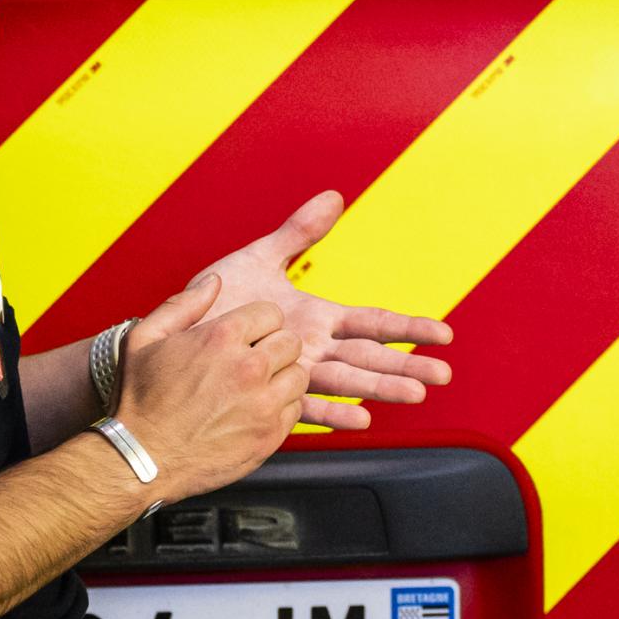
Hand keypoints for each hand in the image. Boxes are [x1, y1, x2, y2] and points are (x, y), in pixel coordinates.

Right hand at [114, 274, 309, 496]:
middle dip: (274, 349)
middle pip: (291, 342)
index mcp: (222, 337)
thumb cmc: (139, 401)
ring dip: (281, 379)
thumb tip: (216, 281)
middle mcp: (250, 367)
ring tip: (254, 389)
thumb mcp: (144, 339)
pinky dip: (280, 409)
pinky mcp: (271, 434)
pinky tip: (253, 413)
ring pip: (300, 375)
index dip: (258, 325)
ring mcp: (264, 403)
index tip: (245, 339)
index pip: (271, 313)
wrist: (140, 460)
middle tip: (251, 364)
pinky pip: (295, 409)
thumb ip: (183, 304)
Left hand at [191, 190, 453, 429]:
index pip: (373, 323)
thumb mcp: (258, 258)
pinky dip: (333, 413)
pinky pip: (305, 406)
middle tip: (443, 374)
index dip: (409, 328)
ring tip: (415, 394)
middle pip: (371, 356)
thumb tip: (333, 198)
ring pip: (347, 381)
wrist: (174, 334)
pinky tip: (360, 420)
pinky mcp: (268, 392)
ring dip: (382, 387)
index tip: (444, 333)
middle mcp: (313, 348)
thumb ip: (298, 232)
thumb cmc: (215, 300)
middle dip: (408, 364)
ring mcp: (293, 372)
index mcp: (317, 318)